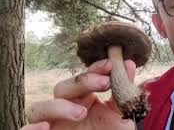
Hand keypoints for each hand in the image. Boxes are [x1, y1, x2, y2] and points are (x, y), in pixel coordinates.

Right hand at [21, 59, 135, 129]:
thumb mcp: (119, 114)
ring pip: (38, 107)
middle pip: (62, 88)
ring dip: (58, 106)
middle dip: (82, 82)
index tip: (110, 64)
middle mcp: (64, 107)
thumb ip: (122, 92)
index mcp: (82, 99)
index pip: (83, 78)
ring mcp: (51, 122)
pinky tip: (44, 128)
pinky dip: (30, 129)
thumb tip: (129, 63)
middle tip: (104, 83)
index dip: (94, 69)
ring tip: (81, 113)